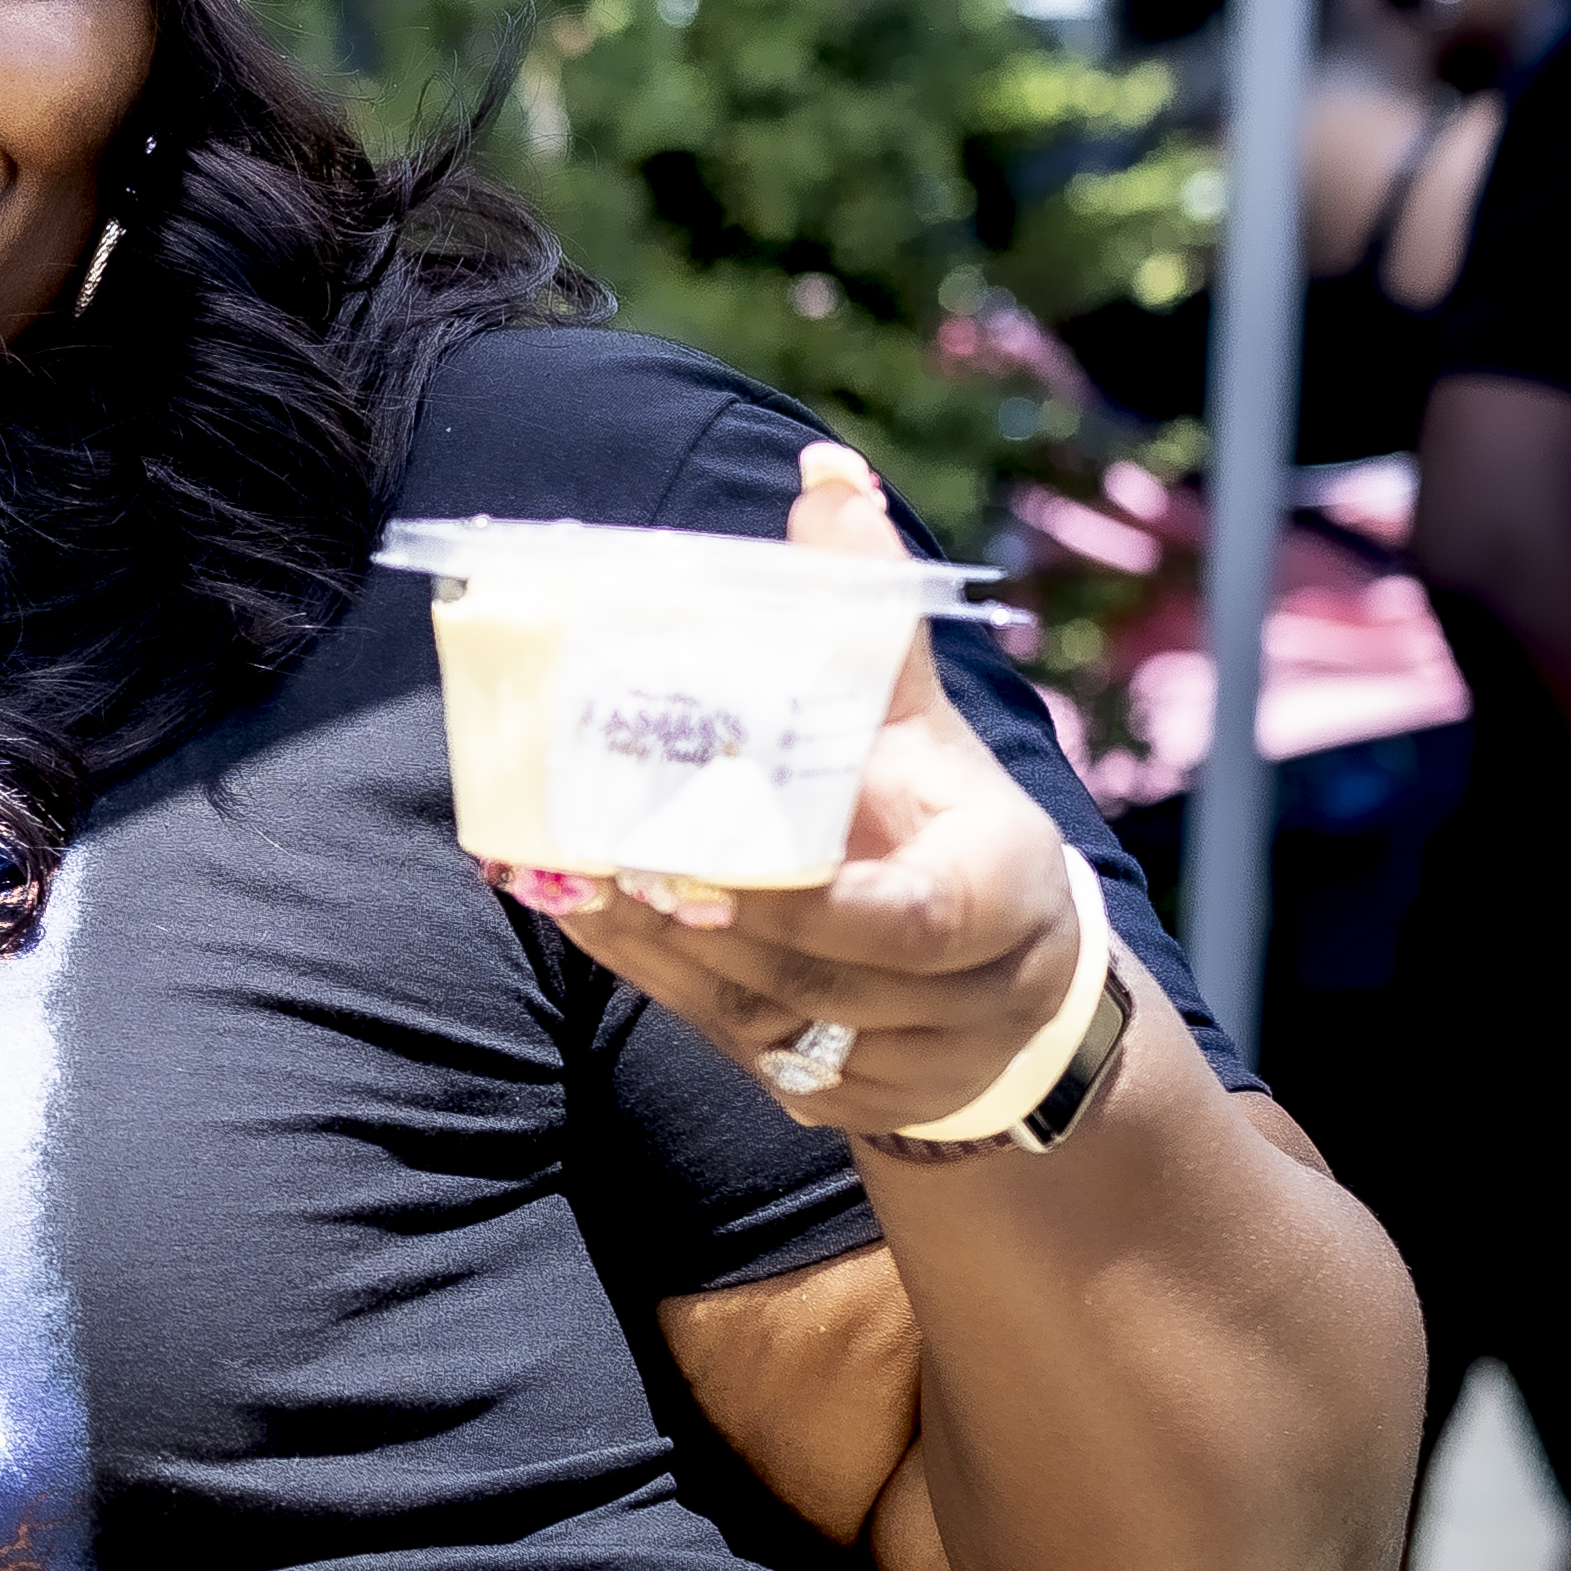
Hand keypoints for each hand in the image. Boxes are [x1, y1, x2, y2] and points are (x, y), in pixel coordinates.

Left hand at [481, 445, 1080, 1139]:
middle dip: (698, 920)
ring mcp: (895, 1061)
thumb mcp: (928, 728)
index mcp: (998, 897)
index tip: (703, 861)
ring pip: (758, 1012)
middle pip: (812, 969)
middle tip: (593, 853)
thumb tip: (824, 474)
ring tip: (558, 874)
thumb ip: (871, 615)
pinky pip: (726, 1041)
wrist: (1012, 988)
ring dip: (650, 947)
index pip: (911, 921)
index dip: (808, 901)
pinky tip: (572, 912)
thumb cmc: (947, 826)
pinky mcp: (829, 1096)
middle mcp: (961, 997)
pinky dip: (647, 976)